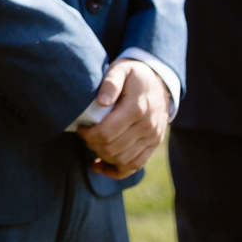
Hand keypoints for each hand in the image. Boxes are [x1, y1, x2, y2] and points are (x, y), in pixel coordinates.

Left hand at [80, 59, 173, 178]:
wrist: (160, 82)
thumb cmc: (135, 75)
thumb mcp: (122, 70)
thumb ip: (110, 83)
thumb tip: (101, 102)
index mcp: (137, 108)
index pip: (106, 133)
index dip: (88, 134)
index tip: (81, 127)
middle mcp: (148, 126)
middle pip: (112, 149)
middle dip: (92, 145)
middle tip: (85, 134)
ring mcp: (153, 137)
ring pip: (122, 160)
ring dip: (102, 156)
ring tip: (93, 144)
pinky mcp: (154, 145)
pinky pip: (134, 166)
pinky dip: (114, 171)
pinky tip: (99, 165)